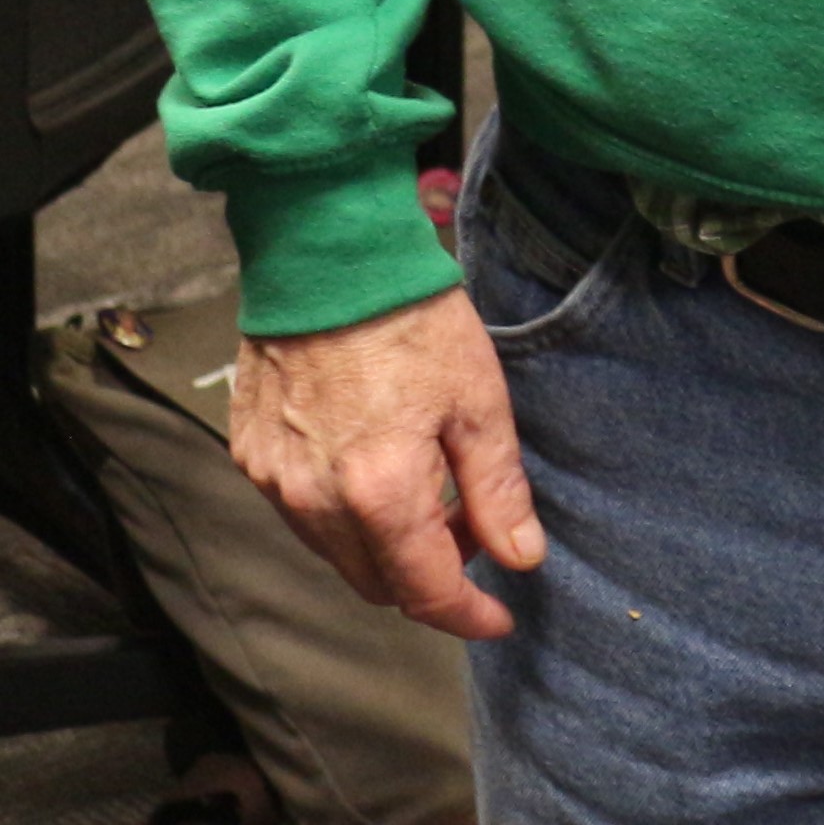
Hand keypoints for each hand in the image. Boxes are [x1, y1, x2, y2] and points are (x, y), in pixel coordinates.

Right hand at [230, 285, 545, 639]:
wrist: (328, 257)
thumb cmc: (415, 320)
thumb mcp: (479, 400)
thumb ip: (497, 490)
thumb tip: (522, 558)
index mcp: (378, 493)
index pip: (422, 589)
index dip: (466, 612)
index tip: (500, 617)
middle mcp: (314, 502)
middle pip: (374, 581)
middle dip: (429, 576)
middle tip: (474, 534)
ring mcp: (273, 482)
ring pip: (335, 553)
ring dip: (386, 547)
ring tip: (434, 492)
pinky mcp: (250, 455)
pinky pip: (302, 514)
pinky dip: (346, 514)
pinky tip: (379, 467)